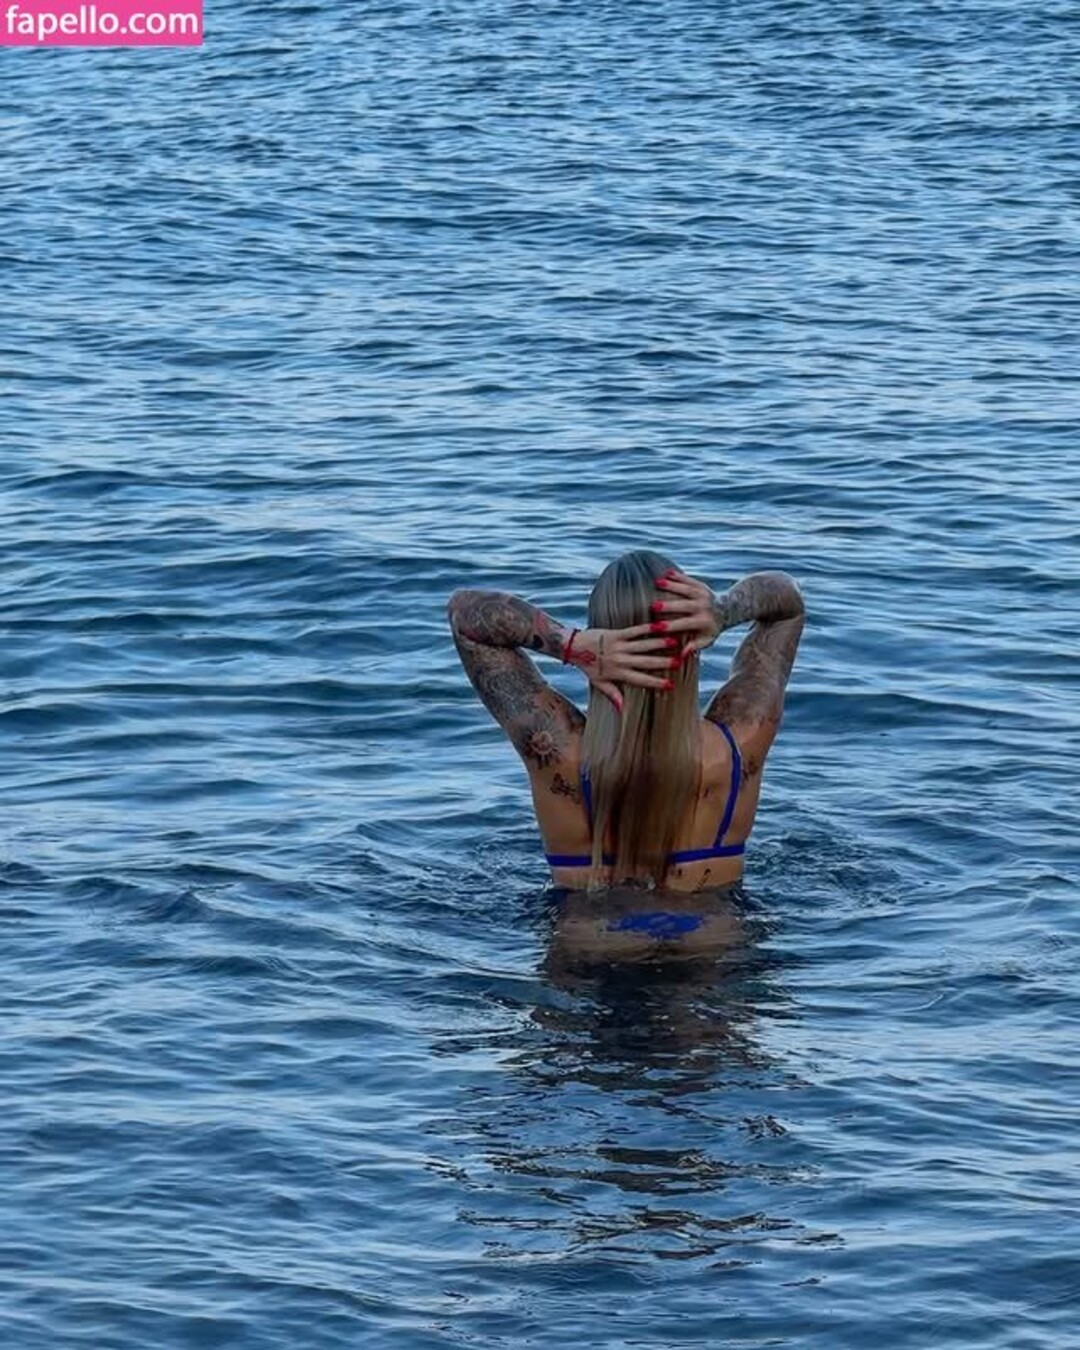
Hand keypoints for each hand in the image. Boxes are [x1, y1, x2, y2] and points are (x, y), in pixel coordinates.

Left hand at [566, 625, 683, 711]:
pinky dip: (647, 629)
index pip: (641, 680)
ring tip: (674, 643)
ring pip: (643, 646)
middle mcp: (621, 661)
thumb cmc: (588, 666)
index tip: (671, 686)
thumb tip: (622, 709)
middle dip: (663, 663)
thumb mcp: (598, 683)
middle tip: (679, 662)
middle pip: (646, 663)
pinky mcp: (615, 634)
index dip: (656, 683)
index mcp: (618, 674)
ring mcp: (618, 646)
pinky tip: (659, 626)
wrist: (573, 648)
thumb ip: (612, 694)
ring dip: (659, 644)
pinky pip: (634, 631)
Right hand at [651, 569, 723, 652]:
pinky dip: (678, 576)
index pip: (685, 624)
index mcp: (704, 621)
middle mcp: (704, 606)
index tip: (656, 628)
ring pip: (686, 589)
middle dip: (669, 605)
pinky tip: (666, 573)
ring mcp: (703, 594)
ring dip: (672, 585)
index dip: (671, 626)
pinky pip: (689, 579)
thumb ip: (695, 646)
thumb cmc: (712, 628)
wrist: (727, 610)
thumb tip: (681, 655)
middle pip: (685, 605)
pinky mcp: (701, 585)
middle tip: (653, 606)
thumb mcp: (707, 640)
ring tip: (656, 582)